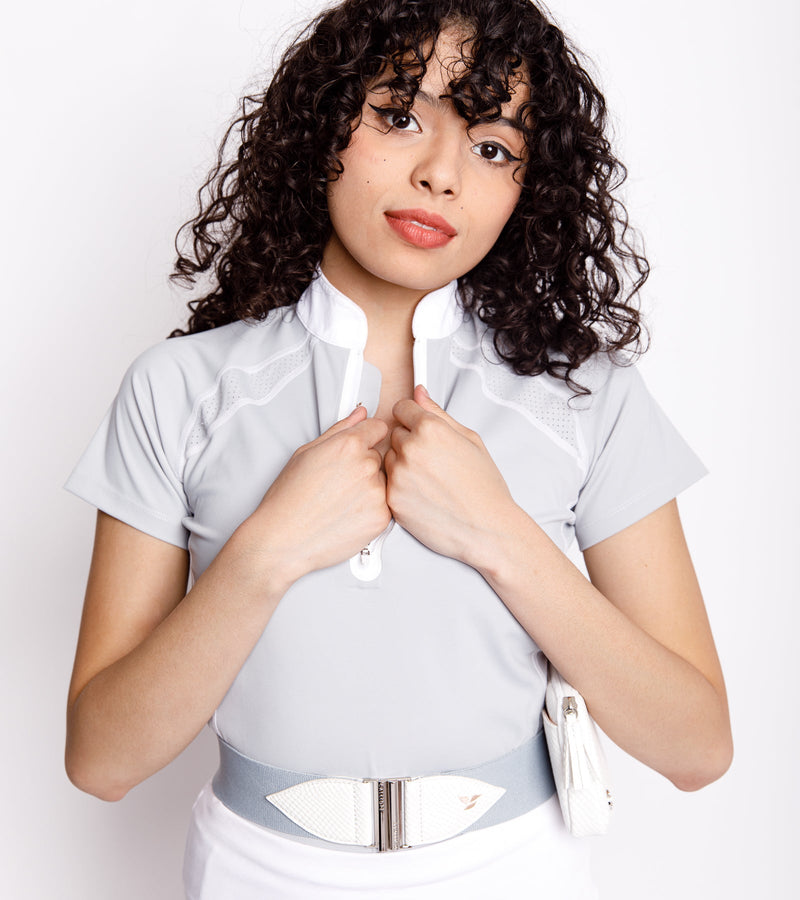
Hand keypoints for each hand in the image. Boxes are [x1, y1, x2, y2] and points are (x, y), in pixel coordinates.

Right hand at [243, 406, 391, 581]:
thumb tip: (360, 414)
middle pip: (378, 457)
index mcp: (349, 445)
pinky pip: (384, 505)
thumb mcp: (306, 453)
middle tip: (337, 483)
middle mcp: (366, 466)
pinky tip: (347, 514)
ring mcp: (377, 493)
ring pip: (382, 482)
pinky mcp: (382, 518)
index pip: (378, 428)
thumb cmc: (289, 498)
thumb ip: (339, 430)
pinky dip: (370, 509)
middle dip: (363, 466)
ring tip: (340, 501)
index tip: (357, 450)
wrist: (284, 538)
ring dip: (368, 488)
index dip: (366, 438)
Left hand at [384, 385, 517, 566]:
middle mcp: (411, 449)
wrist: (486, 528)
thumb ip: (439, 413)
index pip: (402, 408)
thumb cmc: (484, 488)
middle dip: (410, 442)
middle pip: (395, 434)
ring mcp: (399, 475)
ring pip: (390, 458)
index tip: (418, 426)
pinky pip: (388, 483)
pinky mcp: (392, 499)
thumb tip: (420, 394)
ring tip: (430, 479)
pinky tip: (424, 493)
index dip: (412, 417)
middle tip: (434, 460)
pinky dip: (401, 487)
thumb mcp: (470, 440)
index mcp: (431, 429)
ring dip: (403, 464)